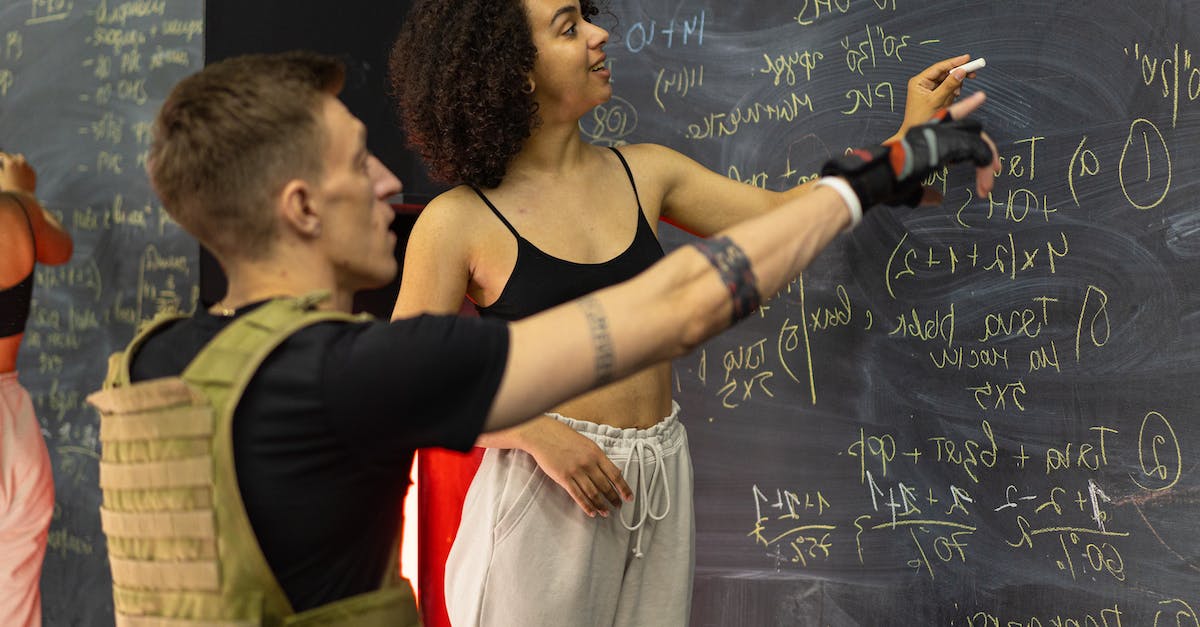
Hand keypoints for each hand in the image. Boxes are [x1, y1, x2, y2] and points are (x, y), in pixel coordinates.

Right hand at [0, 153, 36, 193]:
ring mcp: (28, 167)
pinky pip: (28, 167)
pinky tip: (21, 172)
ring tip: (14, 164)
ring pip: (22, 159)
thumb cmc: (8, 187)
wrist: (22, 196)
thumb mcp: (0, 177)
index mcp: (10, 162)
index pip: (4, 155)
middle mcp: (20, 162)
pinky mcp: (33, 172)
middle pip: (14, 156)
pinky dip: (24, 167)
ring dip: (17, 160)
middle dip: (10, 157)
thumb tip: (0, 166)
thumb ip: (0, 169)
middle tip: (6, 160)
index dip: (1, 155)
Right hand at [522, 418, 632, 517]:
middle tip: (618, 506)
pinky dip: (586, 506)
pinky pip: (577, 495)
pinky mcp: (563, 477)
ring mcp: (575, 471)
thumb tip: (613, 471)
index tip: (628, 497)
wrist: (543, 435)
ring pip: (592, 493)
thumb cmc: (564, 437)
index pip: (615, 474)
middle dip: (613, 498)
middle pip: (605, 486)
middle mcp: (588, 463)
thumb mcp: (587, 444)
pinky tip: (591, 512)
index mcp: (596, 453)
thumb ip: (599, 458)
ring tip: (606, 512)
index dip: (623, 488)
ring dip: (601, 505)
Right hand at [822, 91, 999, 208]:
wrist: (876, 178)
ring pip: (978, 139)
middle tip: (996, 167)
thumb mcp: (910, 188)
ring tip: (987, 187)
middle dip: (985, 147)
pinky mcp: (949, 143)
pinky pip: (979, 153)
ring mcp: (942, 134)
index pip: (950, 116)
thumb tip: (937, 199)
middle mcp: (934, 129)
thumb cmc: (886, 183)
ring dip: (988, 162)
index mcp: (924, 135)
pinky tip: (984, 188)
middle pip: (970, 129)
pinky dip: (985, 171)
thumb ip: (925, 193)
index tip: (981, 97)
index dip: (965, 108)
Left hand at [890, 54, 976, 141]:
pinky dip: (953, 93)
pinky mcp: (934, 96)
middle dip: (957, 75)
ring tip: (955, 95)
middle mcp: (923, 83)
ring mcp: (929, 89)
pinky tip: (953, 98)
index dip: (954, 62)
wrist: (916, 133)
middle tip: (972, 74)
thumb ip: (949, 85)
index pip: (939, 67)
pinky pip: (948, 90)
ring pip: (948, 81)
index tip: (967, 58)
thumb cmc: (921, 119)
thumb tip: (961, 71)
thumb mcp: (936, 100)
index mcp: (919, 81)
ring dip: (955, 87)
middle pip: (944, 73)